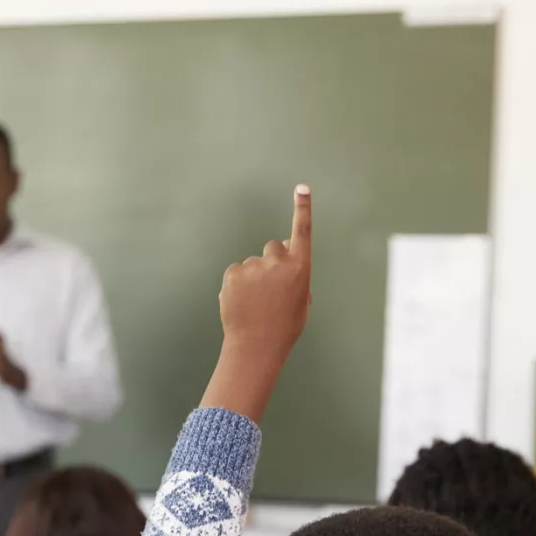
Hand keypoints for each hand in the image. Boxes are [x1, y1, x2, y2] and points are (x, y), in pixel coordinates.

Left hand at [218, 185, 311, 350]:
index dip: (302, 208)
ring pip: (253, 264)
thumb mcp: (301, 303)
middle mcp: (278, 262)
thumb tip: (286, 267)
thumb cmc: (284, 328)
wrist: (256, 347)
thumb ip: (296, 278)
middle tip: (269, 287)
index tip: (302, 188)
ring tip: (255, 302)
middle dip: (272, 261)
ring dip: (254, 277)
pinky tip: (242, 302)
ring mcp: (254, 267)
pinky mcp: (233, 274)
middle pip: (273, 246)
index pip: (302, 231)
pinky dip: (237, 284)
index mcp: (300, 268)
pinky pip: (236, 272)